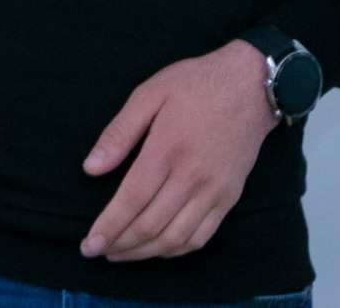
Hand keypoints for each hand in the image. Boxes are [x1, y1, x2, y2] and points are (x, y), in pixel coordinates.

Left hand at [78, 39, 278, 260]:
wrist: (250, 86)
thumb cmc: (195, 85)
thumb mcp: (149, 94)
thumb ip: (119, 133)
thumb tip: (91, 168)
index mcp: (167, 150)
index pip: (131, 200)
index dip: (108, 227)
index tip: (88, 244)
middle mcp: (192, 177)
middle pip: (150, 225)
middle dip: (119, 244)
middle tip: (96, 252)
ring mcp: (215, 191)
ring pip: (175, 238)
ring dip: (145, 253)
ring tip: (120, 254)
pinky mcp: (230, 197)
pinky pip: (202, 236)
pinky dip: (177, 250)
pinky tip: (158, 249)